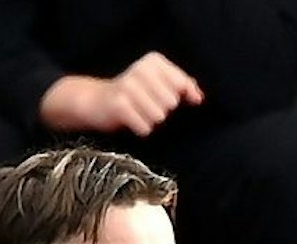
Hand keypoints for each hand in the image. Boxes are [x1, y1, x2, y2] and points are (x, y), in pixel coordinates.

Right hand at [39, 52, 204, 136]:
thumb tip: (198, 98)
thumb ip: (184, 87)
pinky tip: (131, 120)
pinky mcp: (119, 104)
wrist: (97, 101)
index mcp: (153, 61)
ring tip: (138, 112)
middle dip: (162, 109)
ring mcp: (128, 86)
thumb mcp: (160, 84)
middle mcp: (140, 69)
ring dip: (151, 120)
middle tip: (146, 105)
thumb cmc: (136, 95)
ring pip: (159, 116)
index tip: (170, 98)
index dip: (182, 97)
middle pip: (172, 102)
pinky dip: (141, 128)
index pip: (182, 85)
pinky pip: (145, 127)